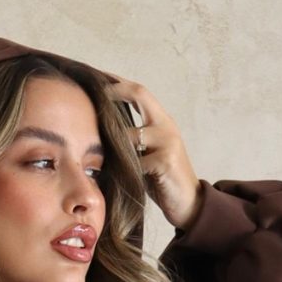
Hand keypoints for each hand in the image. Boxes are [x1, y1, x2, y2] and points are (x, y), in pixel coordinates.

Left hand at [102, 76, 201, 231]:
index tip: (97, 78)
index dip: (118, 83)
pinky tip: (113, 175)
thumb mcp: (148, 153)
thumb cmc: (163, 179)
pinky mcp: (165, 162)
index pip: (139, 92)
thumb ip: (132, 140)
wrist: (189, 203)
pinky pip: (135, 160)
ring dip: (112, 141)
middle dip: (115, 91)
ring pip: (130, 132)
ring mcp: (168, 142)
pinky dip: (123, 168)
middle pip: (140, 94)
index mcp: (161, 121)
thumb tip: (101, 130)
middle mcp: (166, 125)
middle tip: (92, 95)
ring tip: (94, 147)